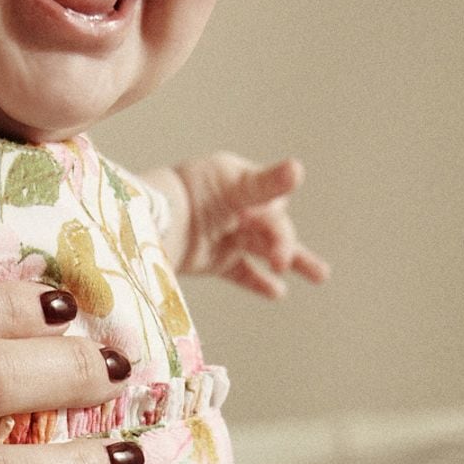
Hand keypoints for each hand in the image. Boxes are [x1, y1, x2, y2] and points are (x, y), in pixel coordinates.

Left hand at [161, 153, 330, 299]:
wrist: (142, 225)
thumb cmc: (184, 195)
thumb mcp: (229, 188)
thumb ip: (264, 184)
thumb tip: (298, 169)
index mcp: (240, 184)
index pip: (272, 203)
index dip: (275, 218)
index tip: (269, 227)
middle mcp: (237, 209)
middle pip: (272, 229)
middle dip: (282, 245)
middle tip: (282, 261)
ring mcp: (227, 235)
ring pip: (266, 250)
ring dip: (291, 261)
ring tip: (321, 276)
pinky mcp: (215, 260)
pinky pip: (243, 272)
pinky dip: (260, 282)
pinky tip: (278, 293)